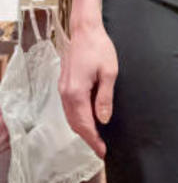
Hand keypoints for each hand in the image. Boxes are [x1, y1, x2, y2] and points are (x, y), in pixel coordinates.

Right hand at [58, 16, 118, 158]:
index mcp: (76, 92)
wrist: (85, 30)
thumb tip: (103, 120)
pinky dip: (78, 118)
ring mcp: (63, 89)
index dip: (93, 140)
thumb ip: (105, 98)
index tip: (103, 152)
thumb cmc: (99, 48)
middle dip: (88, 138)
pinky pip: (70, 108)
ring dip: (82, 129)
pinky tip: (90, 119)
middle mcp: (66, 93)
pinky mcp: (64, 84)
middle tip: (101, 149)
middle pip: (74, 124)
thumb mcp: (109, 72)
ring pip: (70, 117)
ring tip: (97, 137)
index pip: (84, 124)